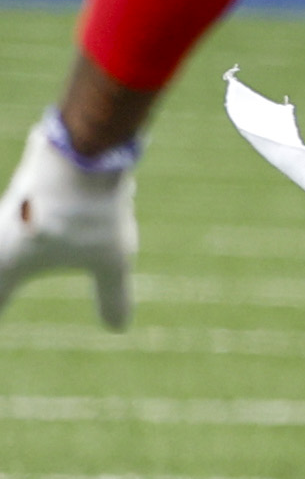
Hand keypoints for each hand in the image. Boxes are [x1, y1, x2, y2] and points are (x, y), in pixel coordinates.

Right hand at [0, 116, 134, 328]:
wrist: (83, 151)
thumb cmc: (95, 212)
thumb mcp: (111, 260)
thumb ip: (112, 294)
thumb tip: (118, 327)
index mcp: (7, 263)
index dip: (1, 307)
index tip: (4, 310)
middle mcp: (0, 235)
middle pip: (0, 265)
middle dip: (5, 279)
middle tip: (7, 287)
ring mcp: (11, 207)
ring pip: (5, 238)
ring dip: (9, 255)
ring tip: (13, 260)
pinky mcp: (27, 183)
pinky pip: (19, 212)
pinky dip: (19, 226)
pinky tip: (25, 219)